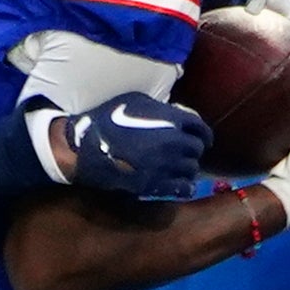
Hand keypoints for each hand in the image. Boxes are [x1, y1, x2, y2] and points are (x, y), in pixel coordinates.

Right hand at [58, 91, 211, 199]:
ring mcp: (165, 166)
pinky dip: (185, 186)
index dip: (204, 134)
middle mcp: (173, 143)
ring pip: (191, 169)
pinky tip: (181, 185)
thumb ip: (161, 108)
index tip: (203, 139)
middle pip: (197, 149)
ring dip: (188, 168)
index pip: (200, 128)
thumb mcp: (137, 100)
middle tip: (187, 153)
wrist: (84, 147)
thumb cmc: (107, 119)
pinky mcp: (155, 185)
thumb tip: (176, 114)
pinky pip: (182, 188)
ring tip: (181, 168)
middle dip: (193, 150)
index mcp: (171, 120)